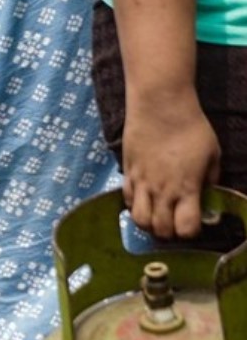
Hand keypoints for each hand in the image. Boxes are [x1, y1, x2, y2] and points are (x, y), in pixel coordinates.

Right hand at [122, 91, 220, 238]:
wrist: (160, 107)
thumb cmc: (192, 128)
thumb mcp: (213, 153)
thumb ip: (210, 178)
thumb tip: (205, 192)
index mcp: (187, 189)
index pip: (185, 228)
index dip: (189, 232)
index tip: (193, 224)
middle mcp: (162, 192)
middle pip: (160, 229)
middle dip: (168, 232)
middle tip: (174, 223)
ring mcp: (142, 184)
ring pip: (139, 220)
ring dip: (148, 223)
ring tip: (156, 215)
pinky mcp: (128, 174)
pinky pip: (127, 200)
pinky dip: (134, 205)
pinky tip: (143, 199)